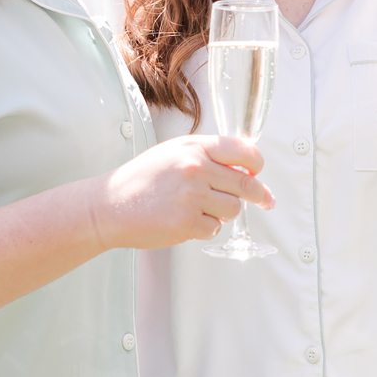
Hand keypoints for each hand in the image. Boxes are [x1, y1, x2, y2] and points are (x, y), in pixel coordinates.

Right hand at [96, 133, 271, 249]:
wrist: (109, 206)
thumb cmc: (141, 179)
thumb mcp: (173, 153)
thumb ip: (207, 155)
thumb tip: (245, 168)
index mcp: (194, 148)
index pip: (243, 151)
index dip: (257, 164)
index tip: (259, 172)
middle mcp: (196, 169)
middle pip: (245, 184)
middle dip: (259, 194)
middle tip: (266, 200)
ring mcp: (192, 197)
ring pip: (232, 209)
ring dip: (222, 212)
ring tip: (198, 208)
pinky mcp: (187, 223)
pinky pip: (214, 229)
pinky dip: (205, 228)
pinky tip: (184, 221)